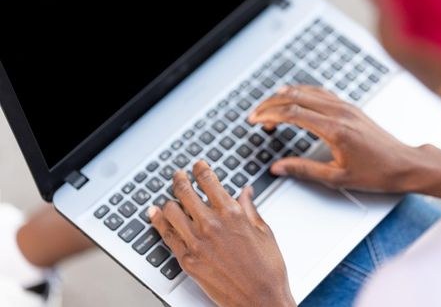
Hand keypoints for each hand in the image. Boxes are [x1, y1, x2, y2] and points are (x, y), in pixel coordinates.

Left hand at [149, 161, 295, 306]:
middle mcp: (211, 224)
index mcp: (232, 213)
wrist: (261, 300)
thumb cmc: (267, 269)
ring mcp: (196, 242)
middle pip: (185, 191)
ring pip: (171, 210)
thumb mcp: (264, 231)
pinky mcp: (187, 260)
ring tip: (171, 197)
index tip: (198, 166)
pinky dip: (158, 221)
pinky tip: (155, 214)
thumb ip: (250, 208)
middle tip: (179, 175)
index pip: (208, 180)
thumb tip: (245, 193)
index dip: (200, 168)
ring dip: (170, 199)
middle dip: (180, 178)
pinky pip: (166, 235)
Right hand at [248, 85, 440, 197]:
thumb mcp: (337, 177)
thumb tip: (277, 167)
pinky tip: (294, 98)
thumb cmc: (376, 173)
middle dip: (270, 104)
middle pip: (295, 97)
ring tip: (268, 107)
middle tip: (255, 115)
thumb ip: (304, 170)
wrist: (404, 164)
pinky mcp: (350, 106)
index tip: (255, 120)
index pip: (292, 114)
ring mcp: (345, 106)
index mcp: (334, 130)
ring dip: (284, 97)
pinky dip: (302, 93)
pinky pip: (320, 92)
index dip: (269, 115)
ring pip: (307, 91)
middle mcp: (339, 112)